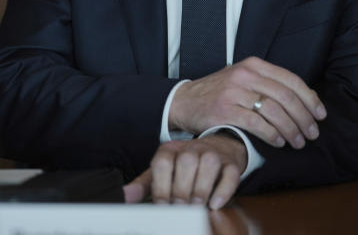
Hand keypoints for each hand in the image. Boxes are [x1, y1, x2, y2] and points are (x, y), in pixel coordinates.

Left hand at [122, 134, 246, 209]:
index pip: (162, 163)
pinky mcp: (231, 164)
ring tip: (196, 207)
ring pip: (208, 165)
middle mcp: (192, 148)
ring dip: (201, 189)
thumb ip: (143, 184)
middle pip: (186, 163)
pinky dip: (223, 190)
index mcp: (170, 150)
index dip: (161, 186)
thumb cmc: (185, 165)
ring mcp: (213, 154)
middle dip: (181, 190)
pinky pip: (230, 174)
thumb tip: (125, 196)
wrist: (219, 147)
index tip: (162, 206)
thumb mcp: (163, 171)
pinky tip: (215, 204)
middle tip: (180, 210)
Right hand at [169, 56, 325, 148]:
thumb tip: (305, 100)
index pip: (291, 80)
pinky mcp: (225, 110)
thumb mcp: (244, 79)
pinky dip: (272, 135)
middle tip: (312, 133)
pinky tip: (279, 142)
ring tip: (298, 142)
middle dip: (304, 118)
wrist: (185, 101)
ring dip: (291, 129)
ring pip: (273, 111)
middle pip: (286, 97)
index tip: (320, 115)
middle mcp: (245, 75)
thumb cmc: (220, 93)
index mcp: (254, 65)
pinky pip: (256, 124)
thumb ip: (269, 85)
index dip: (310, 99)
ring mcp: (234, 92)